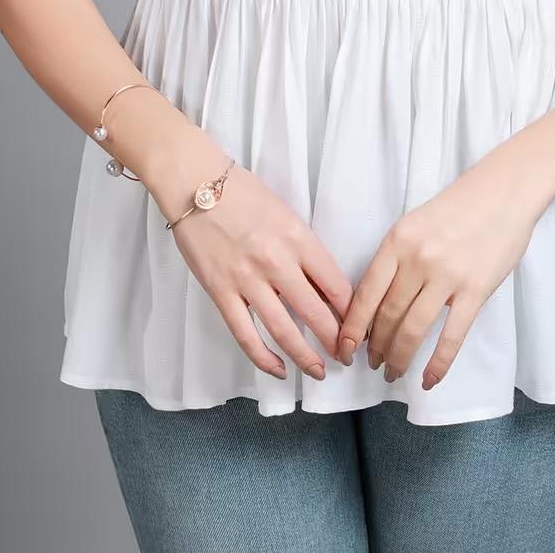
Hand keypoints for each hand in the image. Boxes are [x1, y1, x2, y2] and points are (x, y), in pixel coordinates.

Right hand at [149, 143, 354, 382]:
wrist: (195, 183)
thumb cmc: (243, 193)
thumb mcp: (286, 214)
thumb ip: (304, 249)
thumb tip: (324, 286)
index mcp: (298, 238)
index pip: (337, 286)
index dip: (352, 313)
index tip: (358, 326)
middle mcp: (277, 261)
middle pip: (317, 314)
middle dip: (336, 342)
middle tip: (346, 356)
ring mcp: (247, 279)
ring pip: (284, 331)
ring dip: (306, 358)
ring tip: (319, 371)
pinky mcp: (221, 292)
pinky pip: (246, 335)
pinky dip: (264, 359)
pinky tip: (278, 369)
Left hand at [336, 152, 541, 390]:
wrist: (504, 191)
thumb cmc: (458, 207)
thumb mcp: (415, 224)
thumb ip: (397, 258)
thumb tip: (378, 303)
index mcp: (397, 241)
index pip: (366, 293)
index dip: (353, 327)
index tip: (344, 349)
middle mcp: (417, 259)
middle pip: (387, 315)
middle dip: (376, 347)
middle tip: (372, 364)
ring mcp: (447, 275)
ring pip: (413, 329)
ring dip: (399, 358)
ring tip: (392, 373)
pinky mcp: (475, 290)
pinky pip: (451, 336)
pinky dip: (438, 363)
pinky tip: (428, 380)